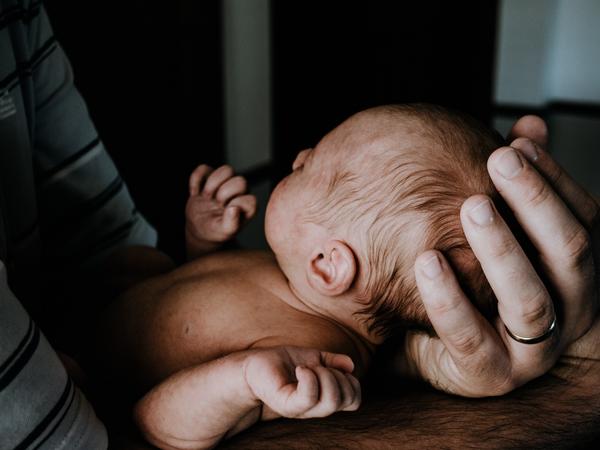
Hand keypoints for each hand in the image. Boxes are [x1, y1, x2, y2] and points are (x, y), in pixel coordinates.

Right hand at [185, 164, 256, 256]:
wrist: (199, 227)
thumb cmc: (216, 230)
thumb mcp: (224, 232)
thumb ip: (231, 223)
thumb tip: (234, 208)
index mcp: (247, 205)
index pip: (250, 199)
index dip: (236, 204)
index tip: (226, 212)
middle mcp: (240, 191)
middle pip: (240, 181)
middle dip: (224, 193)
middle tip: (216, 204)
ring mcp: (224, 182)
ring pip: (227, 170)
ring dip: (213, 183)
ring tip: (206, 197)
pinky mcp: (209, 176)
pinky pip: (203, 168)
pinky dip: (196, 180)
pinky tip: (195, 193)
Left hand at [243, 346, 360, 418]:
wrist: (254, 366)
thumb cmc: (283, 363)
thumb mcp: (314, 358)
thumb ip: (333, 362)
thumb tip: (351, 366)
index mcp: (324, 397)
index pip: (354, 400)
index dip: (353, 382)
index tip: (335, 368)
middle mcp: (315, 407)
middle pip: (345, 399)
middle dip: (338, 375)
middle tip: (318, 366)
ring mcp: (301, 408)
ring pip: (331, 400)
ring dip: (325, 375)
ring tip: (307, 367)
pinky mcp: (287, 405)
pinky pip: (308, 397)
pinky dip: (309, 378)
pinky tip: (300, 369)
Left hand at [397, 116, 599, 395]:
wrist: (443, 353)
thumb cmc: (480, 286)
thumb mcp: (501, 236)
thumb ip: (515, 188)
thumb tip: (527, 123)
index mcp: (574, 273)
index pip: (585, 218)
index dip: (555, 178)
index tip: (518, 141)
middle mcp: (569, 310)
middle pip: (569, 251)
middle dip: (536, 200)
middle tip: (499, 159)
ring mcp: (534, 350)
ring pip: (529, 298)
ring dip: (501, 247)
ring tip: (471, 206)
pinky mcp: (492, 375)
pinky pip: (469, 336)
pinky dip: (449, 297)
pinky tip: (426, 261)